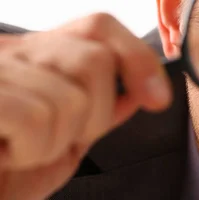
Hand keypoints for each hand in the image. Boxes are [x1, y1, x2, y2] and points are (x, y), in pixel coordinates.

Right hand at [0, 13, 171, 199]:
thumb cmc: (10, 174)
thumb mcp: (66, 139)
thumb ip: (100, 111)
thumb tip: (142, 89)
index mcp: (36, 55)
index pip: (99, 28)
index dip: (137, 58)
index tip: (158, 99)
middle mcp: (11, 51)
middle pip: (95, 61)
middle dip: (95, 116)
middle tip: (59, 140)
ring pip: (70, 98)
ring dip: (55, 143)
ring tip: (24, 151)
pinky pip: (34, 118)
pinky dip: (31, 150)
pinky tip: (8, 156)